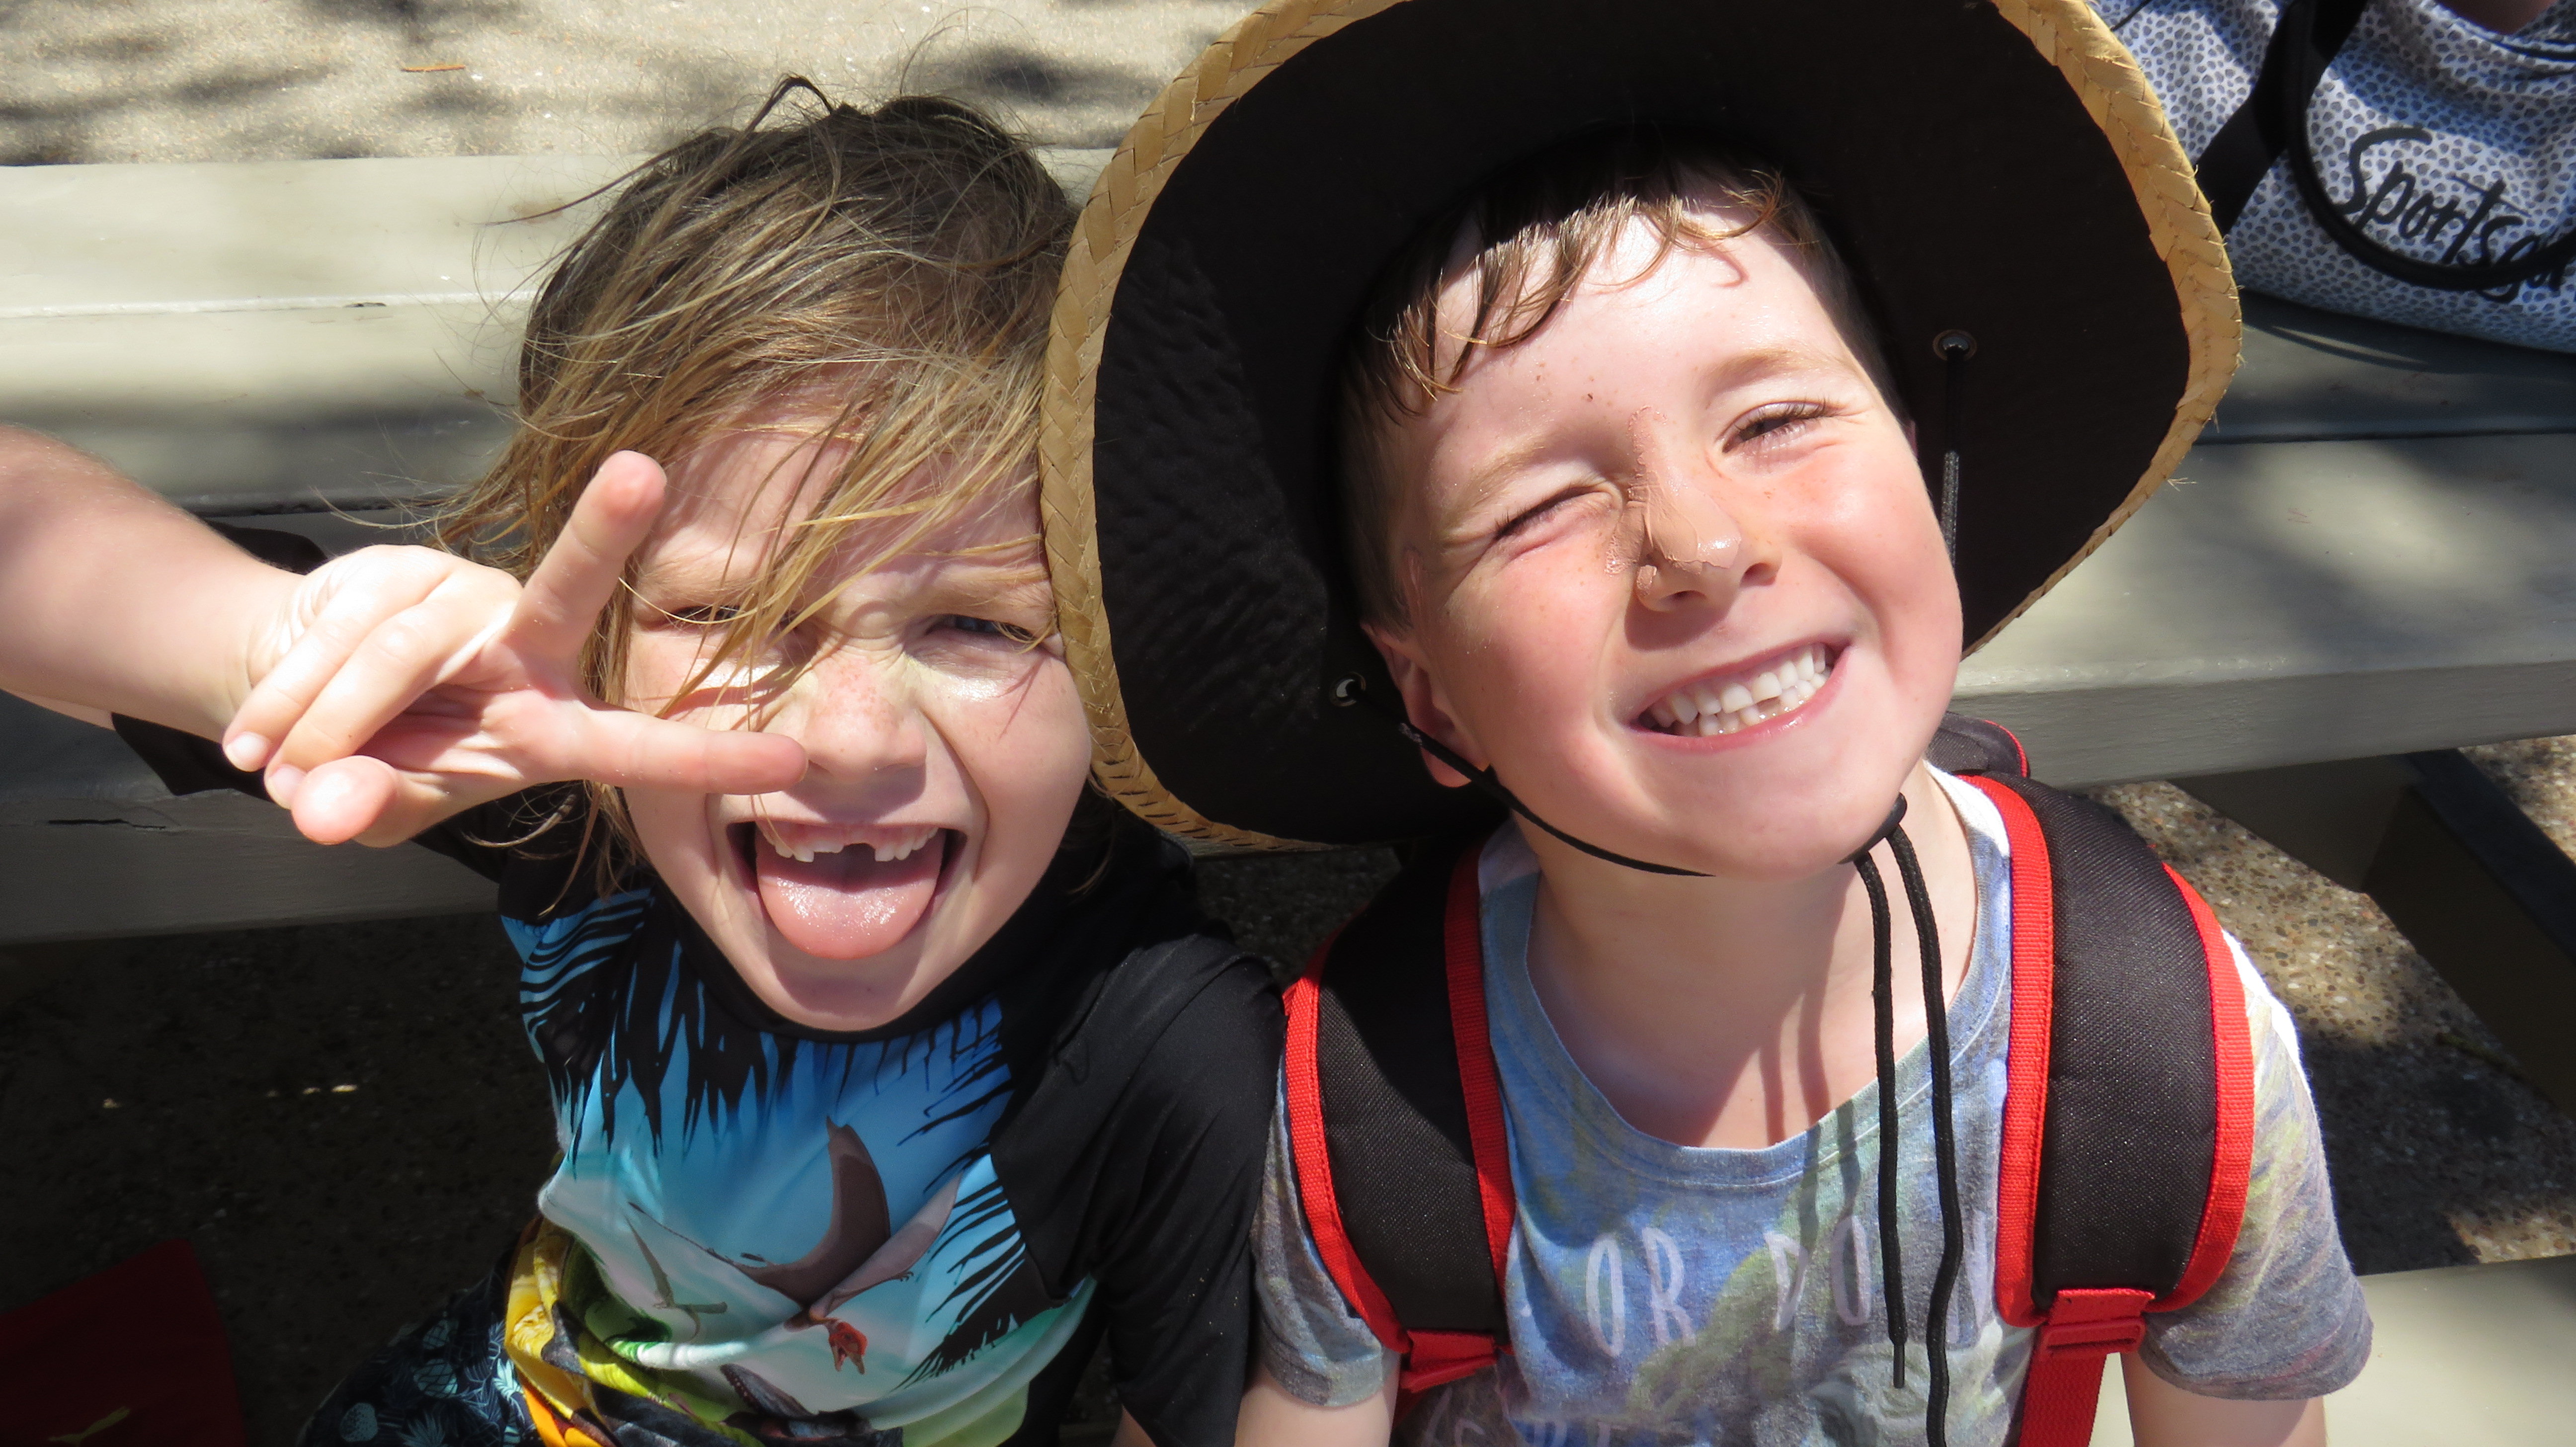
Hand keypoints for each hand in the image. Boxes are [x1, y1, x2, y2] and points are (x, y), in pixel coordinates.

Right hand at [224, 451, 804, 846]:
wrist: (293, 709)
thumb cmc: (373, 768)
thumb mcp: (374, 809)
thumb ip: (368, 809)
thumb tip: (326, 808)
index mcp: (551, 730)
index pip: (638, 747)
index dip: (712, 757)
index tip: (798, 757)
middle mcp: (527, 652)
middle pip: (565, 589)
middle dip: (601, 532)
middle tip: (639, 470)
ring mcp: (465, 604)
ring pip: (396, 649)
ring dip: (322, 720)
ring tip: (269, 770)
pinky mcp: (398, 570)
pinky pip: (339, 629)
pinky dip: (285, 693)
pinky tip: (256, 738)